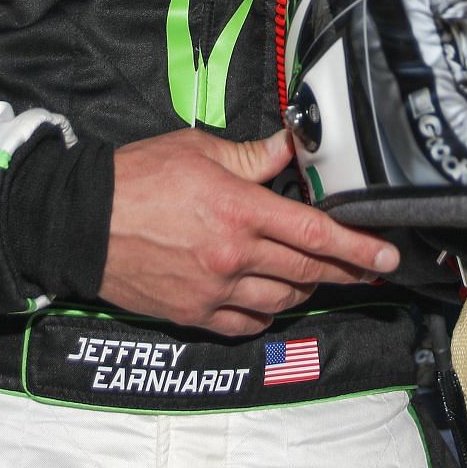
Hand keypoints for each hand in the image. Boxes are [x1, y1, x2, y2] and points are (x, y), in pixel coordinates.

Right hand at [101, 128, 398, 335]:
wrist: (79, 224)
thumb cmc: (136, 179)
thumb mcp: (199, 151)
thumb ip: (254, 156)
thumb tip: (295, 146)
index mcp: (239, 209)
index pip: (315, 232)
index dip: (357, 246)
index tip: (387, 256)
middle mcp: (233, 255)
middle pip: (308, 270)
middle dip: (345, 270)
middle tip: (370, 269)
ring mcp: (215, 290)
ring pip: (283, 298)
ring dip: (307, 288)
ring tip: (317, 275)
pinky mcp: (195, 313)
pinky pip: (248, 321)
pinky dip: (268, 311)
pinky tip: (274, 297)